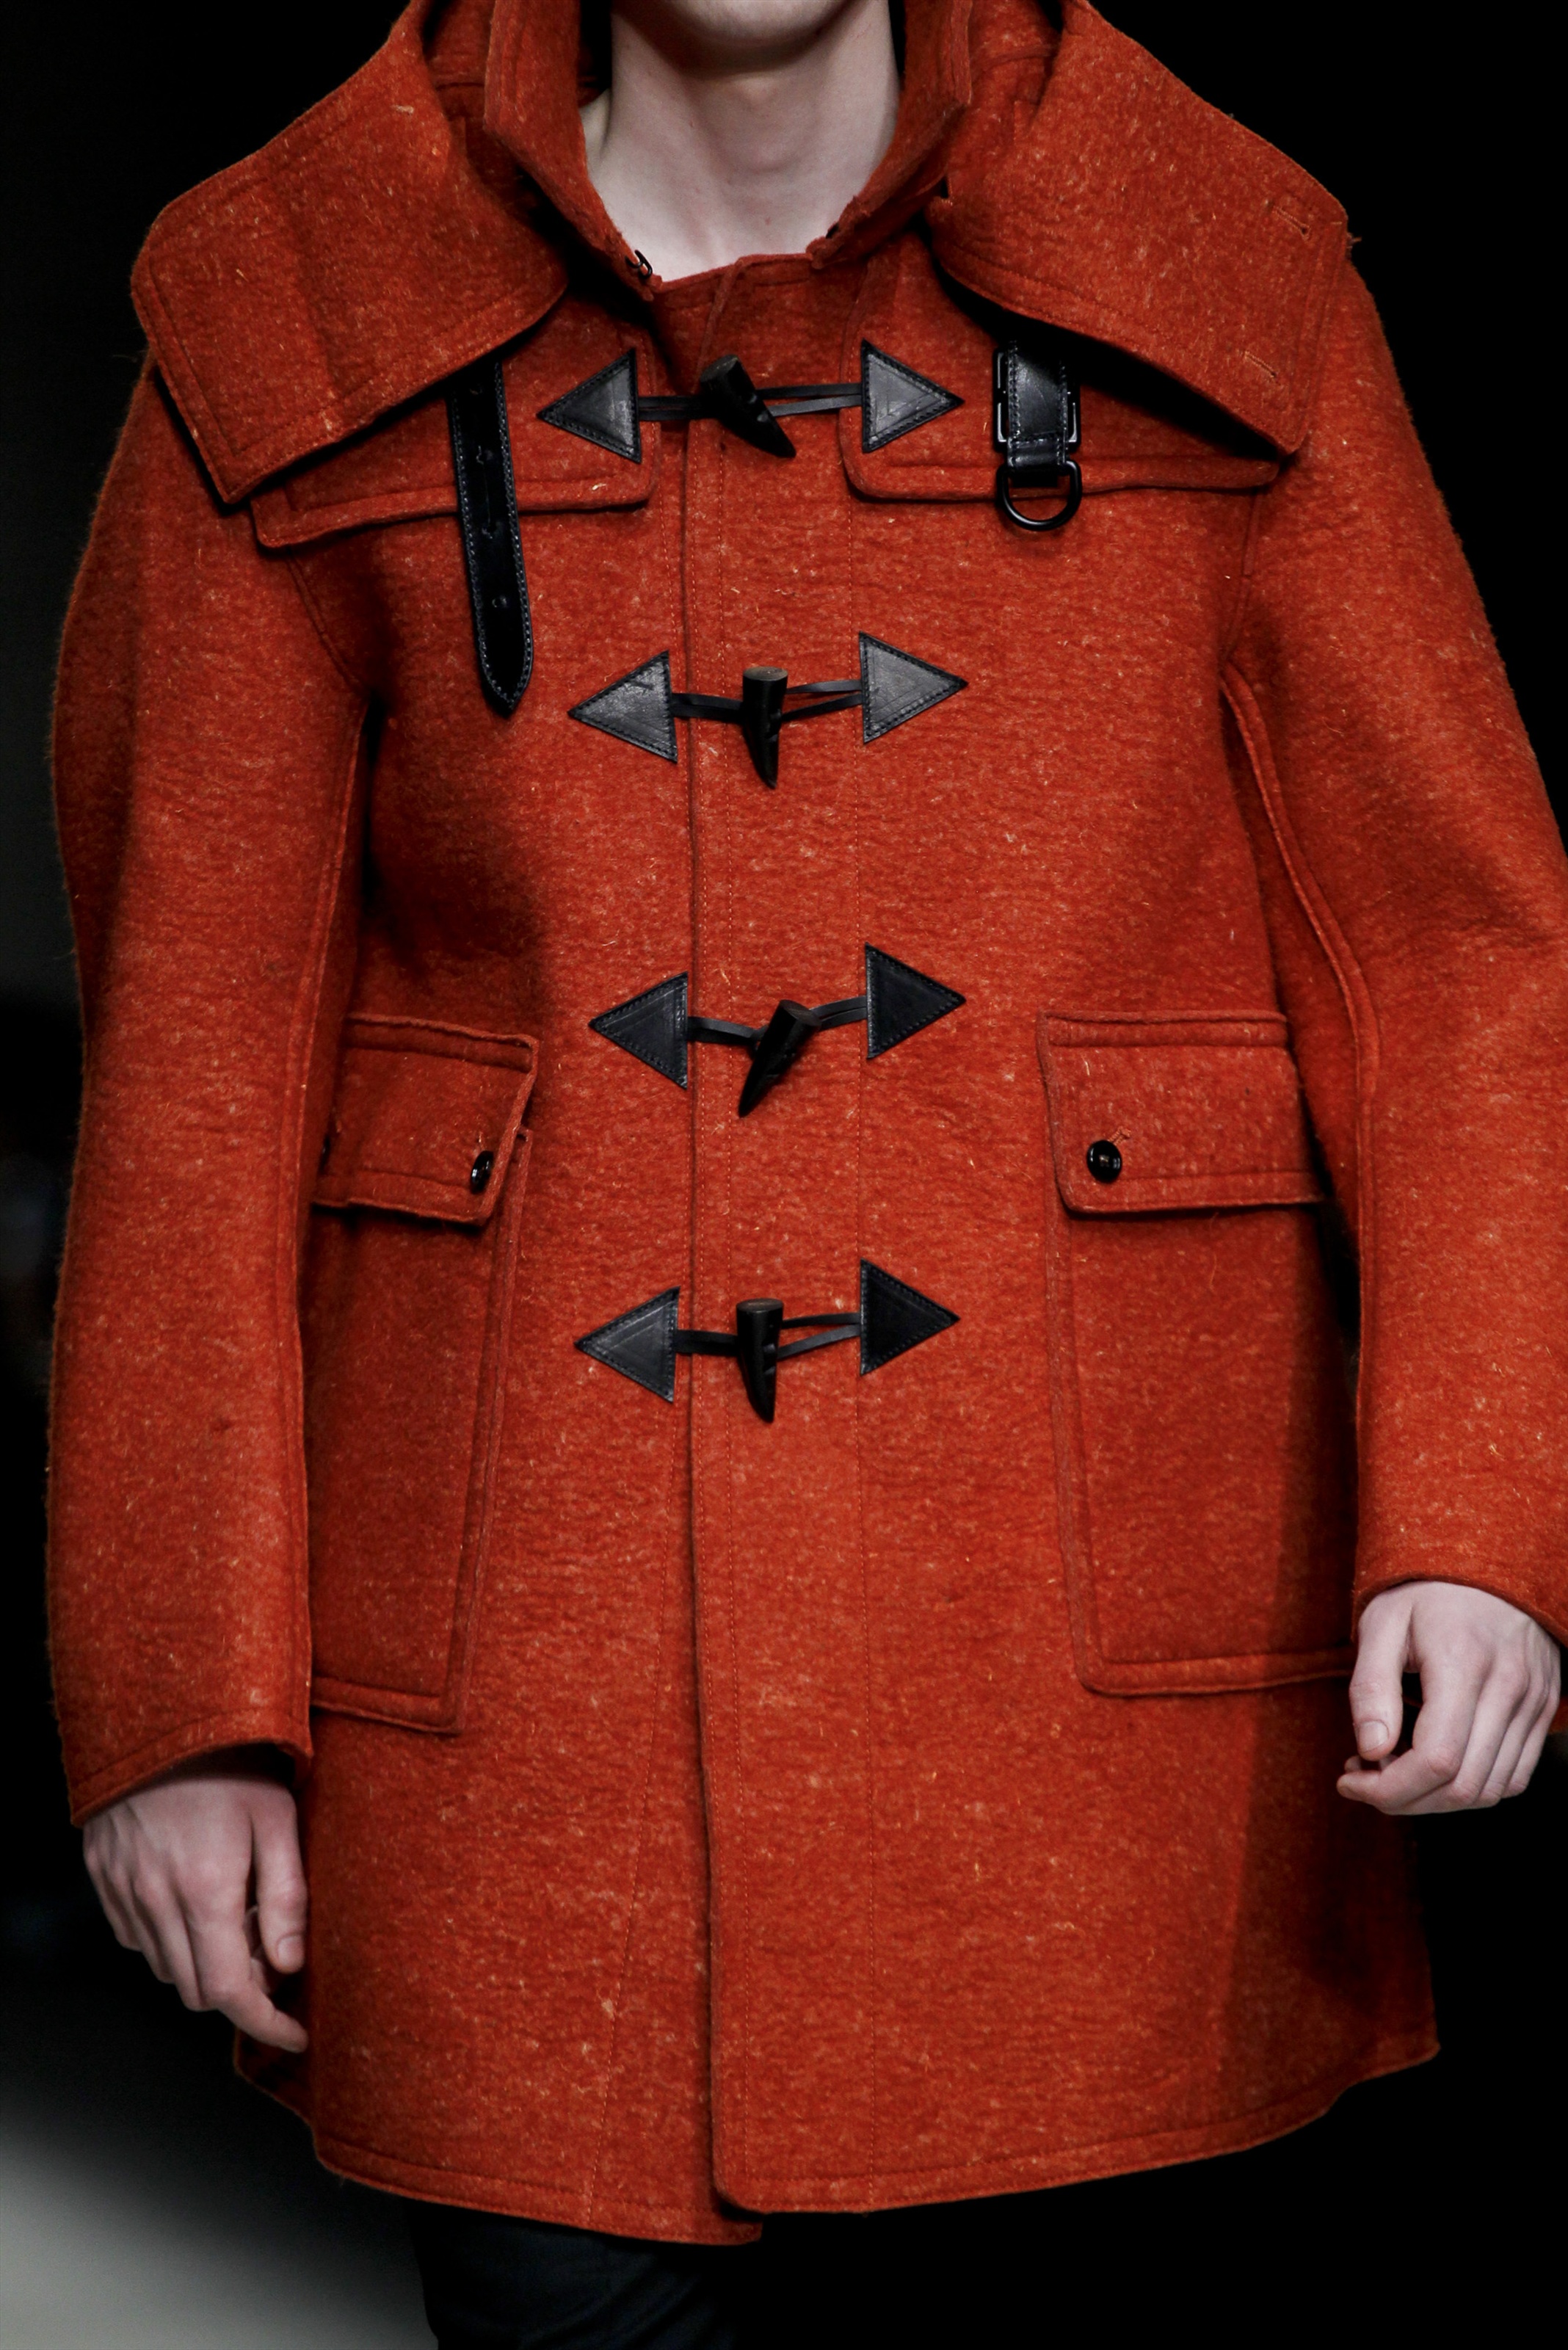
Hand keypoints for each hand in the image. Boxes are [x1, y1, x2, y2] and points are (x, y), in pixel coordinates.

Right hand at [83, 1748, 307, 2049]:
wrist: (160, 1711)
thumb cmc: (231, 1761)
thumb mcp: (279, 1820)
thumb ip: (286, 1898)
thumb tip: (289, 1966)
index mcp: (205, 1890)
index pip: (230, 1993)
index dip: (265, 2024)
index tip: (295, 2034)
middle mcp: (155, 1900)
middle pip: (195, 1991)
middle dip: (239, 1993)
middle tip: (272, 1956)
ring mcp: (123, 1890)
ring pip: (165, 1968)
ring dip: (203, 1964)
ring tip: (237, 1917)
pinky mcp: (104, 1876)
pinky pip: (137, 1936)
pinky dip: (169, 1938)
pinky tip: (196, 1900)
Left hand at [1338, 1581, 1559, 1815]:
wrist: (1491, 1560)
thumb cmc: (1425, 1591)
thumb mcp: (1382, 1623)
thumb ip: (1371, 1688)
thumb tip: (1370, 1752)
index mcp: (1463, 1663)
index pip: (1436, 1760)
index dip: (1389, 1789)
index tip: (1349, 1779)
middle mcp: (1509, 1688)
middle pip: (1464, 1786)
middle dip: (1405, 1800)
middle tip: (1364, 1777)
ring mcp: (1534, 1702)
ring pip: (1491, 1789)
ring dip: (1436, 1800)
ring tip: (1395, 1769)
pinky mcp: (1544, 1710)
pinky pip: (1515, 1776)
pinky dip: (1472, 1787)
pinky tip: (1435, 1765)